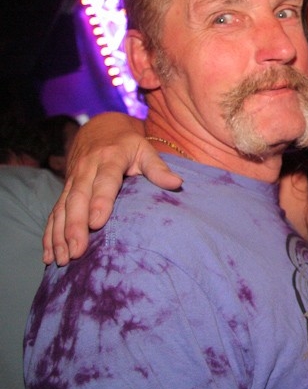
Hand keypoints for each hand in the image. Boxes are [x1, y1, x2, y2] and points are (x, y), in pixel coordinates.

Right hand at [43, 113, 182, 265]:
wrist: (98, 129)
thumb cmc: (127, 144)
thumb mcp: (144, 150)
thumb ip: (158, 168)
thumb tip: (177, 183)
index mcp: (109, 158)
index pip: (105, 181)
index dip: (100, 201)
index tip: (97, 223)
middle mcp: (86, 169)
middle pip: (78, 198)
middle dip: (75, 226)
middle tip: (77, 251)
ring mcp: (72, 180)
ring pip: (62, 208)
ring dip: (60, 234)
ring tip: (63, 259)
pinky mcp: (64, 189)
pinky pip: (53, 212)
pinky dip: (49, 234)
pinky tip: (49, 254)